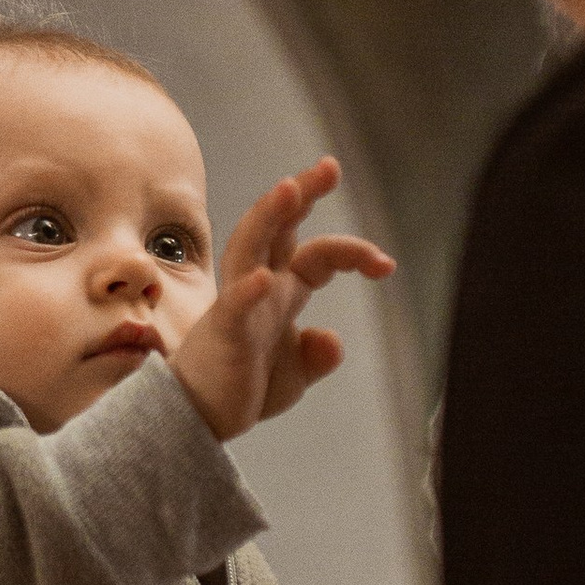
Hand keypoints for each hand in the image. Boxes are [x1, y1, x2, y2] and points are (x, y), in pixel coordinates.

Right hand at [173, 159, 394, 442]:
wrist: (197, 419)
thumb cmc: (240, 386)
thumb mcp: (292, 374)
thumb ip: (316, 355)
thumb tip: (331, 339)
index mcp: (281, 292)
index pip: (316, 254)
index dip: (352, 251)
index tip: (387, 265)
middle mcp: (258, 287)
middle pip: (277, 228)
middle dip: (302, 194)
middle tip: (330, 166)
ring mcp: (238, 305)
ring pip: (248, 248)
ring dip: (268, 216)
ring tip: (289, 188)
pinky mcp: (223, 334)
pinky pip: (233, 307)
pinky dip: (248, 292)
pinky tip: (263, 280)